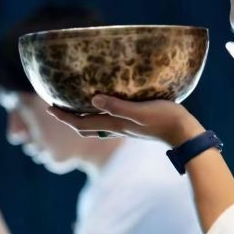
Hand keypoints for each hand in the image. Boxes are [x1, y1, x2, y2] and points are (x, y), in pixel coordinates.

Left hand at [47, 95, 205, 147]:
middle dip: (68, 118)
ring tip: (73, 107)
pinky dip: (97, 116)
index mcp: (115, 124)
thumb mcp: (141, 110)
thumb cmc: (166, 119)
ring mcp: (126, 128)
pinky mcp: (135, 125)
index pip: (82, 123)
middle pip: (85, 127)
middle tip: (54, 107)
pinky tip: (102, 107)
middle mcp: (117, 128)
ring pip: (96, 126)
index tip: (49, 107)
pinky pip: (108, 122)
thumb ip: (118, 106)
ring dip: (81, 118)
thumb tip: (93, 99)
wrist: (185, 134)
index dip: (64, 117)